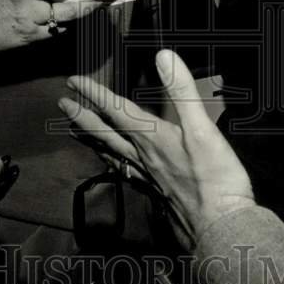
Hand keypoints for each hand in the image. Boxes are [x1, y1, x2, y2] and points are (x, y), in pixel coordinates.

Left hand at [59, 50, 254, 247]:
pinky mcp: (156, 191)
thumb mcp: (202, 128)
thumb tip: (164, 56)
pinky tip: (116, 163)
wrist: (221, 227)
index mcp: (152, 139)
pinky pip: (124, 171)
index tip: (73, 81)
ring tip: (76, 131)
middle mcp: (143, 157)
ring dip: (92, 139)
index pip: (116, 110)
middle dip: (83, 117)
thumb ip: (182, 91)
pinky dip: (113, 161)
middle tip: (62, 104)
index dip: (95, 93)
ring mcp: (148, 176)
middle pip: (105, 134)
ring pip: (111, 153)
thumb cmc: (215, 178)